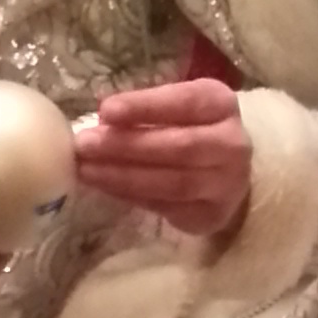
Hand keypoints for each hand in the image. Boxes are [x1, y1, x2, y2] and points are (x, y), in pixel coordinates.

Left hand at [74, 78, 253, 237]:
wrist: (226, 168)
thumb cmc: (190, 126)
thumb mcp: (175, 106)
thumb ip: (145, 110)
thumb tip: (102, 122)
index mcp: (221, 104)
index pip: (185, 102)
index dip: (145, 107)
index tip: (106, 111)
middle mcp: (232, 144)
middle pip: (179, 147)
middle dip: (126, 146)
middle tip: (85, 145)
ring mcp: (226, 185)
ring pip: (173, 183)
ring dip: (124, 177)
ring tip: (87, 170)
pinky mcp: (212, 215)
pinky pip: (167, 207)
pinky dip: (132, 196)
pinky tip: (105, 186)